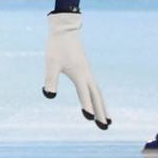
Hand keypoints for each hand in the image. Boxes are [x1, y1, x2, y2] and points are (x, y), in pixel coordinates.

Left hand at [42, 12, 110, 129]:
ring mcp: (88, 73)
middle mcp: (87, 76)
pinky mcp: (86, 71)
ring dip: (102, 107)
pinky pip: (95, 88)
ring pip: (98, 94)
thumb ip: (50, 79)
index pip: (84, 94)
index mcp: (80, 75)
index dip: (87, 107)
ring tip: (107, 120)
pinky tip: (97, 103)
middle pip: (97, 97)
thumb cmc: (57, 47)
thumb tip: (50, 96)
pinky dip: (98, 98)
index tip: (90, 120)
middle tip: (105, 127)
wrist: (65, 30)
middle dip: (101, 113)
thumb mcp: (51, 63)